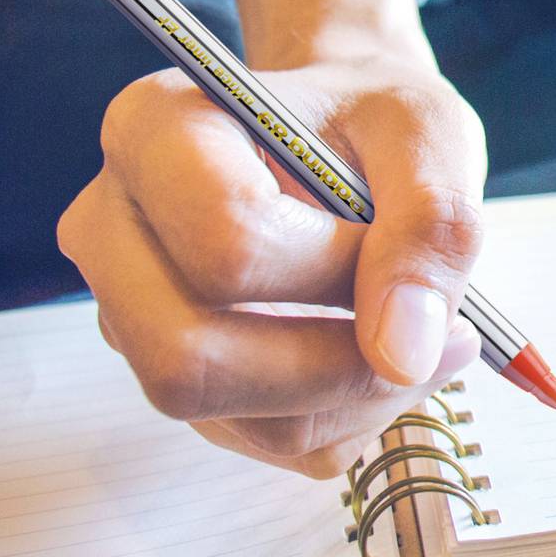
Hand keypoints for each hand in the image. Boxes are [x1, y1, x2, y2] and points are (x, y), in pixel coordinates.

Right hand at [58, 48, 489, 475]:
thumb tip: (402, 353)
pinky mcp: (174, 374)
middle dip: (334, 367)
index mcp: (153, 132)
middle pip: (185, 357)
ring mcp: (131, 313)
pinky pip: (266, 437)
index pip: (224, 244)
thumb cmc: (375, 119)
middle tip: (441, 330)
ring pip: (231, 416)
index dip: (336, 272)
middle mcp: (114, 228)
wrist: (351, 134)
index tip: (409, 251)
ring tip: (421, 330)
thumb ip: (429, 225)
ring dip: (354, 396)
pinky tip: (382, 349)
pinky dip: (348, 414)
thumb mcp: (427, 132)